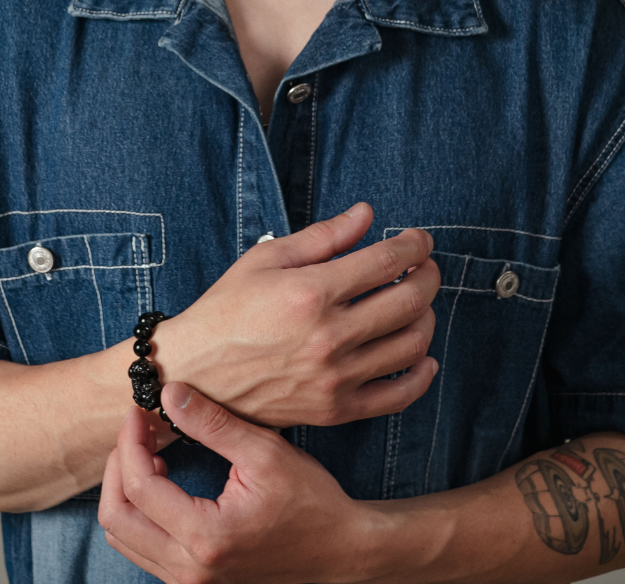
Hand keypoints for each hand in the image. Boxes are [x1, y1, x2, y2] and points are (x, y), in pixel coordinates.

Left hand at [99, 383, 386, 583]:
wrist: (343, 552)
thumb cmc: (312, 503)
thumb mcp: (264, 453)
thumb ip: (212, 423)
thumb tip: (170, 392)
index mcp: (205, 538)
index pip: (138, 486)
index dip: (130, 442)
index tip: (139, 411)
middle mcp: (190, 571)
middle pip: (116, 519)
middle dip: (118, 466)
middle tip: (137, 430)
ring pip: (125, 538)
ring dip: (127, 490)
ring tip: (151, 452)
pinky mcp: (196, 583)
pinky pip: (145, 549)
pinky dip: (142, 512)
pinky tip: (165, 479)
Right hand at [153, 203, 438, 427]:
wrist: (196, 373)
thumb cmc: (228, 309)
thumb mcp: (266, 259)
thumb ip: (322, 236)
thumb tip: (366, 214)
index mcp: (311, 292)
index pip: (386, 262)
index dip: (413, 246)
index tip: (418, 240)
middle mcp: (330, 337)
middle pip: (409, 301)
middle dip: (428, 276)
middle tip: (425, 266)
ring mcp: (336, 378)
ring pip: (412, 345)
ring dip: (427, 317)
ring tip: (417, 303)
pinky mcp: (336, 410)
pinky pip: (398, 395)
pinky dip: (421, 374)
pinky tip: (422, 355)